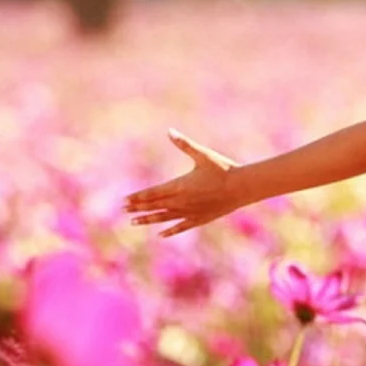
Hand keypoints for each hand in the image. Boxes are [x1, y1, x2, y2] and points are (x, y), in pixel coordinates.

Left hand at [123, 129, 240, 235]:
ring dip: (149, 220)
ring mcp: (190, 213)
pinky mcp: (200, 219)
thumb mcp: (202, 155)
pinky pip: (181, 227)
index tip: (124, 201)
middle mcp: (182, 202)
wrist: (242, 187)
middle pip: (155, 206)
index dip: (137, 197)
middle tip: (123, 211)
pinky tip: (161, 234)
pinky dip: (170, 231)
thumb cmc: (223, 168)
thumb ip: (184, 144)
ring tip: (134, 223)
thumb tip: (170, 131)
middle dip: (138, 208)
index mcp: (180, 186)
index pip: (152, 193)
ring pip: (164, 218)